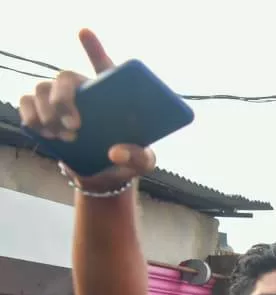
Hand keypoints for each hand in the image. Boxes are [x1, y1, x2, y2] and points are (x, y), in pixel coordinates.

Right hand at [17, 30, 155, 190]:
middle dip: (64, 99)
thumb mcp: (143, 162)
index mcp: (112, 94)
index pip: (102, 64)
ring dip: (48, 112)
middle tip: (75, 126)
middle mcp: (84, 92)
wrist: (105, 176)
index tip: (84, 32)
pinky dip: (31, 116)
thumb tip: (115, 153)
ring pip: (42, 89)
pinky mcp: (44, 114)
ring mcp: (61, 101)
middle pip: (65, 77)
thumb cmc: (127, 159)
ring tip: (65, 137)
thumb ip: (138, 157)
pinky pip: (27, 103)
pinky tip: (44, 132)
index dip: (93, 47)